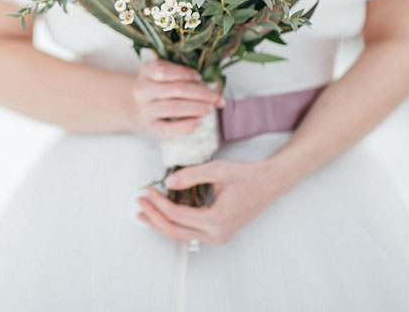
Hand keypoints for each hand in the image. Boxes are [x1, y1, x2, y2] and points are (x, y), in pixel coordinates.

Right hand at [130, 59, 223, 138]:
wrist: (139, 106)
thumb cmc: (160, 86)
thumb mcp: (164, 74)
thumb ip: (183, 75)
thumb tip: (212, 86)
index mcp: (146, 71)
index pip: (165, 71)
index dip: (185, 73)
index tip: (200, 78)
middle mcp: (142, 90)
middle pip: (174, 89)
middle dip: (200, 93)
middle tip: (215, 97)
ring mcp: (145, 109)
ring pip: (173, 108)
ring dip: (196, 108)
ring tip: (210, 109)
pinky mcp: (150, 127)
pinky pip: (168, 129)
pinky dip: (186, 126)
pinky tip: (199, 122)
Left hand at [135, 159, 289, 244]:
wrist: (269, 184)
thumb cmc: (246, 175)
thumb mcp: (217, 170)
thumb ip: (191, 176)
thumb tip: (167, 182)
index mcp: (216, 220)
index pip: (177, 215)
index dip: (158, 203)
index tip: (147, 190)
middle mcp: (216, 234)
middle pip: (175, 232)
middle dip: (154, 218)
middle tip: (139, 203)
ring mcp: (218, 237)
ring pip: (181, 236)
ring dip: (160, 225)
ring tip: (143, 214)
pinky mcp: (218, 234)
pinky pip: (190, 234)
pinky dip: (173, 225)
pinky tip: (162, 216)